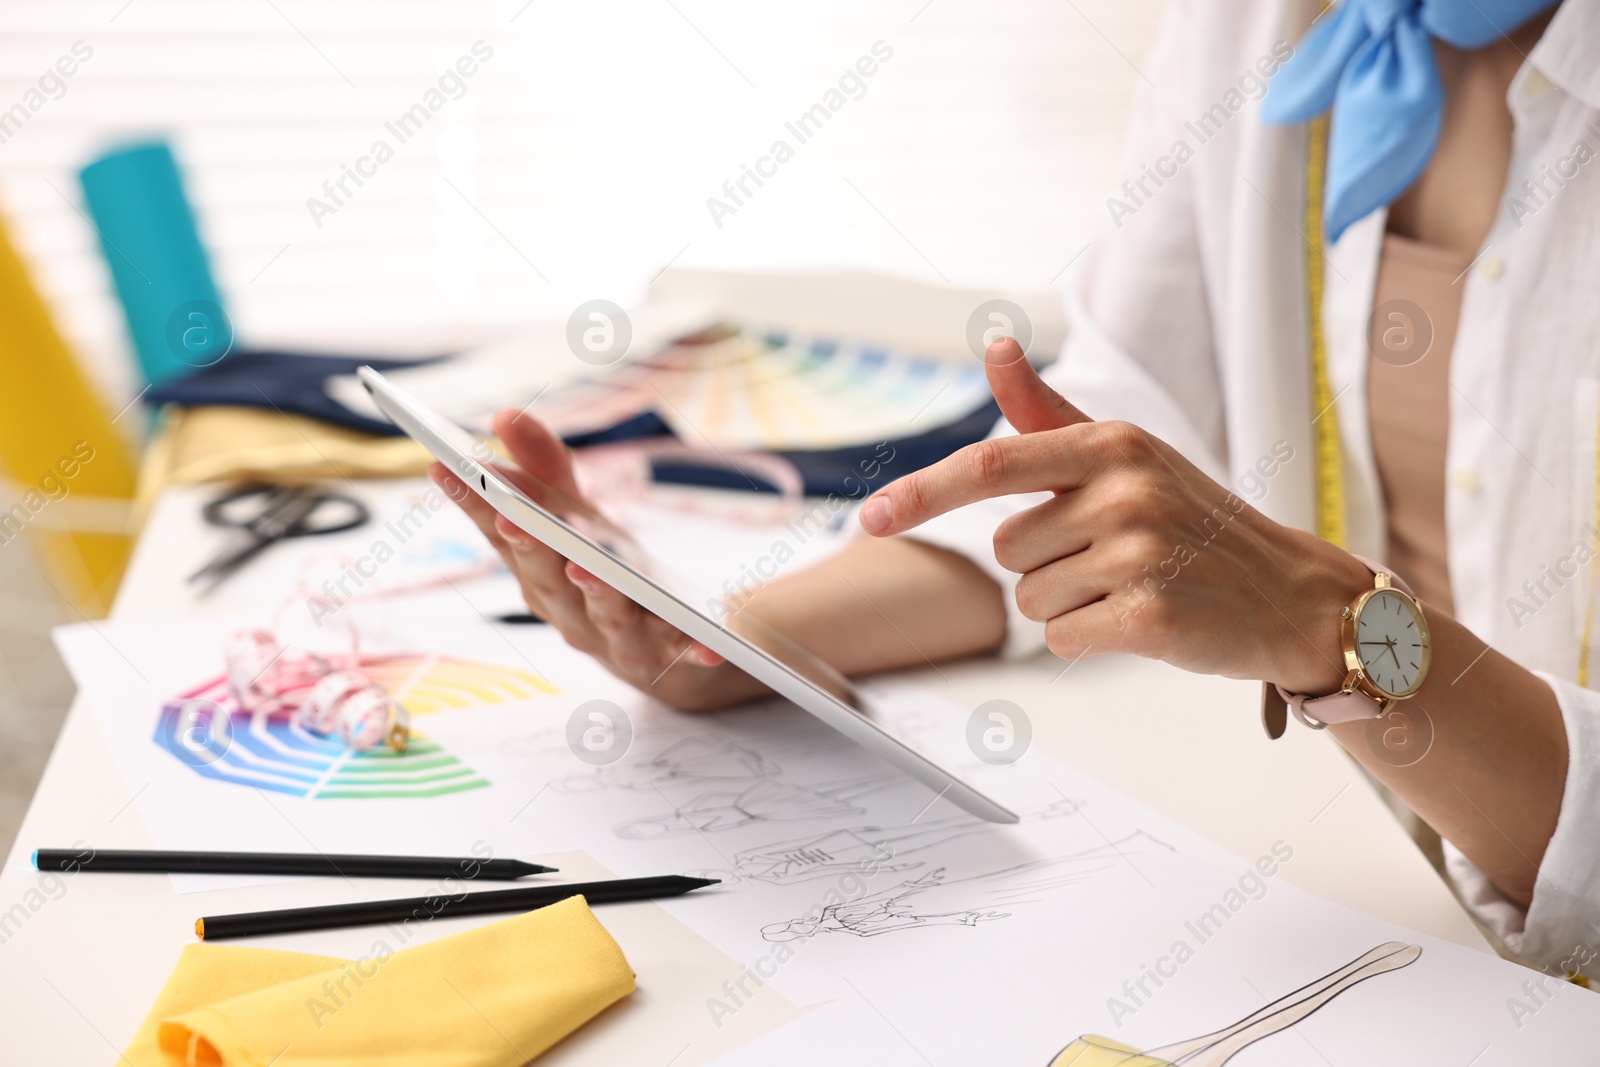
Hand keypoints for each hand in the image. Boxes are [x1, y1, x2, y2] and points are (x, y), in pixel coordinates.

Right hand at [432, 409, 766, 710]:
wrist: (668, 649)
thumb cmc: (608, 575)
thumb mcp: (579, 519)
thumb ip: (546, 471)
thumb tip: (505, 415)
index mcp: (537, 577)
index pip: (499, 537)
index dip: (472, 505)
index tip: (441, 465)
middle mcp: (567, 612)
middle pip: (544, 580)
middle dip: (527, 547)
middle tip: (512, 517)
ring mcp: (617, 639)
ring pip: (604, 616)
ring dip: (594, 592)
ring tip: (585, 565)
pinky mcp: (669, 655)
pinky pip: (681, 651)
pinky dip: (691, 648)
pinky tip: (705, 642)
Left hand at [858, 339, 1371, 693]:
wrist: (1289, 593)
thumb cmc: (1194, 522)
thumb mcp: (1125, 457)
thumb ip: (1048, 414)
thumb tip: (997, 344)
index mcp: (1111, 445)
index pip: (992, 466)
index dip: (923, 493)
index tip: (871, 518)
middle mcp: (1124, 491)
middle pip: (1009, 550)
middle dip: (1047, 565)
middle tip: (1115, 559)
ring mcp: (1140, 553)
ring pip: (1031, 599)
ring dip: (1070, 604)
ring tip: (1135, 585)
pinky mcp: (1150, 616)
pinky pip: (1062, 639)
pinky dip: (1089, 640)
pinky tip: (1141, 620)